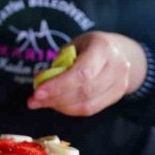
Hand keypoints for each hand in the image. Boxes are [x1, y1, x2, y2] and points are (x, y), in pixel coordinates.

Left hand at [27, 31, 146, 115]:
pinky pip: (90, 110)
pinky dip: (70, 109)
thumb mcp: (74, 45)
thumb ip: (59, 62)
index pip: (81, 73)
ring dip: (60, 106)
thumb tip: (40, 79)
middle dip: (55, 98)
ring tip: (42, 102)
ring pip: (87, 105)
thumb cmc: (91, 46)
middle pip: (83, 91)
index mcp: (102, 48)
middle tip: (34, 100)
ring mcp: (120, 84)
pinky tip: (57, 104)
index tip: (37, 92)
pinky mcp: (117, 97)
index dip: (58, 85)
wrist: (121, 51)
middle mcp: (116, 67)